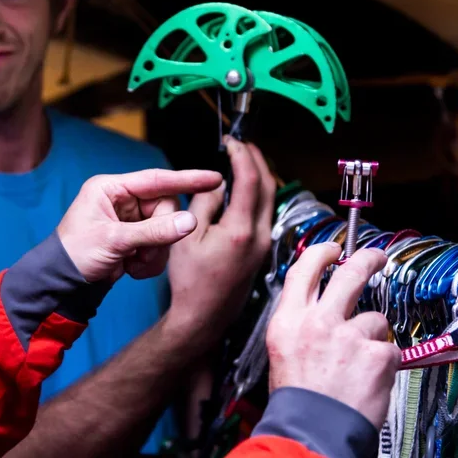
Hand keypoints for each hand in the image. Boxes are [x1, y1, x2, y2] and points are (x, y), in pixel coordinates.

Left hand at [56, 169, 222, 283]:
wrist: (63, 283)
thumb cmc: (76, 255)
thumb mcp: (114, 241)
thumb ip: (154, 231)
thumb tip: (189, 221)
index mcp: (111, 189)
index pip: (156, 180)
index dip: (186, 179)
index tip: (213, 179)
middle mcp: (123, 200)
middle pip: (165, 208)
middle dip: (160, 234)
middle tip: (142, 252)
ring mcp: (130, 219)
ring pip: (166, 229)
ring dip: (154, 252)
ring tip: (132, 263)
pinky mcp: (136, 237)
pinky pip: (160, 244)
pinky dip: (150, 260)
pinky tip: (131, 268)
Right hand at [165, 137, 274, 339]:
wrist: (204, 316)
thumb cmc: (191, 281)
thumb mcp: (187, 236)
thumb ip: (204, 204)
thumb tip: (219, 183)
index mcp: (240, 230)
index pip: (249, 180)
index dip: (242, 155)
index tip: (231, 142)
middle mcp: (259, 235)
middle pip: (268, 186)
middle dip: (257, 159)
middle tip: (242, 144)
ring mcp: (264, 243)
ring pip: (270, 199)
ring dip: (260, 175)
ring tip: (243, 160)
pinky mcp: (262, 250)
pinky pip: (265, 212)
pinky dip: (258, 193)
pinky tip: (244, 189)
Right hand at [265, 243, 400, 428]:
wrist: (311, 434)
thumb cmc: (296, 402)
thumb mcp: (283, 353)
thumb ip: (301, 326)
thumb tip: (321, 308)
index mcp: (289, 321)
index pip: (305, 270)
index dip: (322, 253)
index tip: (334, 250)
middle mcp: (318, 322)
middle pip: (350, 274)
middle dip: (368, 259)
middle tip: (377, 258)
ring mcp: (349, 336)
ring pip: (375, 319)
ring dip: (372, 338)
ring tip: (360, 366)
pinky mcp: (376, 354)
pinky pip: (389, 350)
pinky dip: (384, 365)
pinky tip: (369, 381)